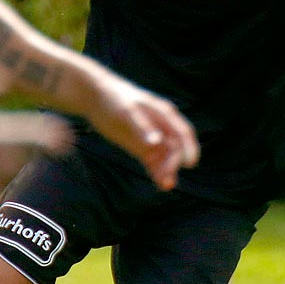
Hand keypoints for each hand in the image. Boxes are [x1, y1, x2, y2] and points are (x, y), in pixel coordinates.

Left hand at [90, 75, 198, 189]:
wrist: (95, 97)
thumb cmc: (113, 99)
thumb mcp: (127, 112)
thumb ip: (142, 128)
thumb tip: (157, 142)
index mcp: (163, 114)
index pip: (183, 132)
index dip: (189, 148)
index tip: (189, 164)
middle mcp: (162, 126)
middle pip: (175, 148)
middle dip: (173, 164)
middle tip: (166, 180)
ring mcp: (152, 138)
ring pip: (165, 158)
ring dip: (167, 171)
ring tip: (164, 186)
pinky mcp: (141, 147)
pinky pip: (153, 162)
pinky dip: (157, 172)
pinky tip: (159, 183)